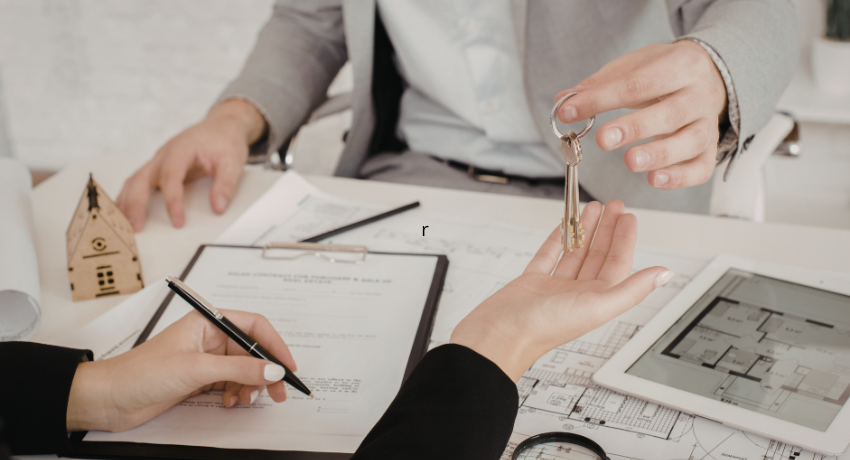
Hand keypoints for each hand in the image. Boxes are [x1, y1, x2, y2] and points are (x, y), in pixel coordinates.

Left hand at [66, 310, 295, 431]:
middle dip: (265, 373)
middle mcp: (209, 337)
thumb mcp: (197, 369)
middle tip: (277, 393)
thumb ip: (239, 370)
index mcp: (208, 322)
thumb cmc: (142, 373)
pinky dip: (235, 394)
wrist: (109, 399)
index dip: (275, 345)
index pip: (254, 326)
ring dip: (249, 387)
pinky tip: (229, 403)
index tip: (288, 367)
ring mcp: (205, 359)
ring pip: (243, 370)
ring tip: (244, 401)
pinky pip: (231, 384)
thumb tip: (273, 371)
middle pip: (252, 351)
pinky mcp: (199, 378)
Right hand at [117, 99, 266, 230]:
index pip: (171, 177)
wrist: (221, 126)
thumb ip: (225, 185)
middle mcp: (164, 154)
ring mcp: (158, 161)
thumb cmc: (224, 141)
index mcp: (181, 149)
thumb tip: (218, 208)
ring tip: (124, 224)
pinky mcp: (158, 168)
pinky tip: (126, 212)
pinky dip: (130, 197)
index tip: (178, 222)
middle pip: (142, 178)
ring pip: (135, 180)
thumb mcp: (232, 162)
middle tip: (136, 227)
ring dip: (127, 201)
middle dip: (136, 203)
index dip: (173, 201)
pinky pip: (138, 182)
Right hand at [450, 200, 672, 381]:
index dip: (625, 240)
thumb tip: (664, 275)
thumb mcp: (596, 307)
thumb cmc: (542, 329)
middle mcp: (577, 295)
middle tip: (614, 206)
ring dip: (585, 230)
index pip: (618, 265)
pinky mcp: (530, 282)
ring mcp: (553, 288)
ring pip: (575, 253)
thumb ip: (632, 290)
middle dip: (607, 230)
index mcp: (596, 301)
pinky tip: (563, 226)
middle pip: (598, 256)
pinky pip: (548, 256)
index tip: (629, 217)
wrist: (497, 337)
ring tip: (592, 208)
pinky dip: (557, 239)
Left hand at [555, 41, 726, 189]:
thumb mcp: (632, 67)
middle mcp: (700, 95)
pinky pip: (701, 168)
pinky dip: (680, 177)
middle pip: (670, 113)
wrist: (706, 76)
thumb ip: (598, 85)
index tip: (569, 111)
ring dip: (659, 154)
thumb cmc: (661, 73)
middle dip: (634, 128)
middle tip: (603, 139)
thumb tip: (563, 102)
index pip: (638, 84)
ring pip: (690, 142)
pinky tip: (655, 179)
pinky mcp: (710, 149)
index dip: (601, 99)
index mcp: (681, 65)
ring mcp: (708, 124)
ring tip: (630, 162)